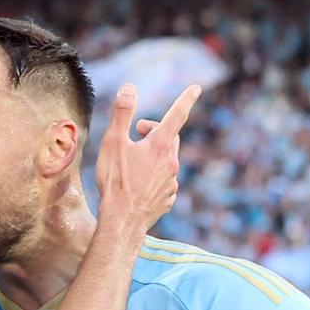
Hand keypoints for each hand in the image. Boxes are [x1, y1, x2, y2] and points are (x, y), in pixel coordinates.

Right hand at [94, 82, 198, 240]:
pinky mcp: (167, 199)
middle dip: (155, 130)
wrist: (121, 221)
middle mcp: (171, 162)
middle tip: (136, 132)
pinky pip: (164, 181)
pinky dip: (154, 177)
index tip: (196, 88)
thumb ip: (122, 113)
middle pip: (169, 137)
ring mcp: (171, 182)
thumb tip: (129, 88)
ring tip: (132, 163)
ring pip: (167, 160)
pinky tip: (138, 184)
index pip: (177, 114)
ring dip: (153, 155)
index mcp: (160, 145)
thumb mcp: (113, 142)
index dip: (186, 99)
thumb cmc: (115, 181)